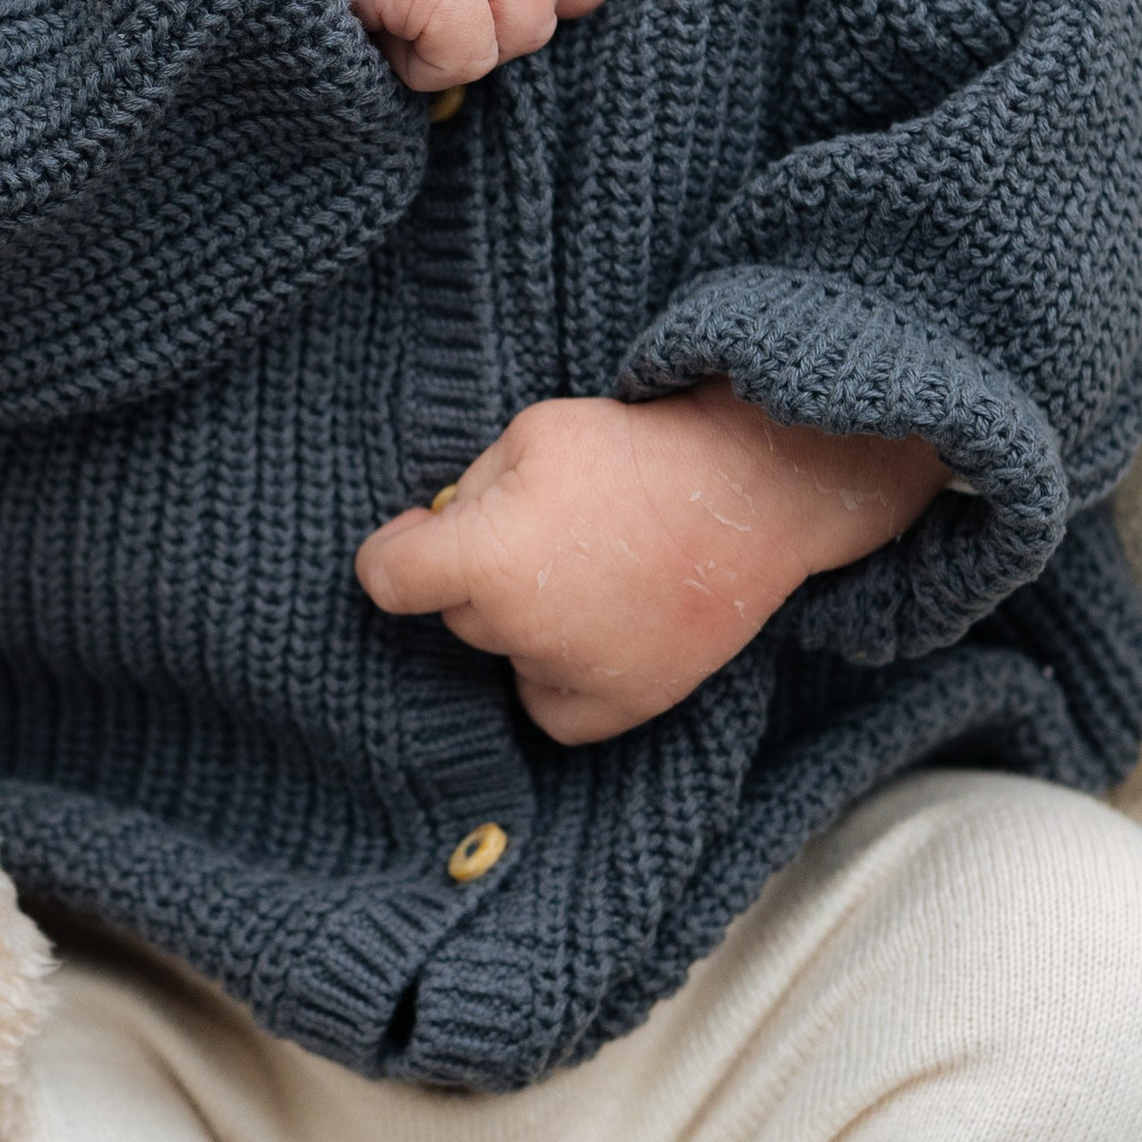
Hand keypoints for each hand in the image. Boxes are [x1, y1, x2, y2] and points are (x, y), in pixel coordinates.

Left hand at [355, 384, 947, 742]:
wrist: (754, 492)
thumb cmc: (637, 452)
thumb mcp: (531, 432)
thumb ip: (468, 490)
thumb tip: (434, 531)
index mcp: (485, 561)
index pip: (387, 579)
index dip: (394, 551)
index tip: (415, 535)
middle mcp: (521, 631)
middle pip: (455, 614)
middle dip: (476, 574)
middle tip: (545, 528)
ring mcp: (574, 675)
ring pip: (506, 653)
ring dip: (523, 621)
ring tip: (589, 568)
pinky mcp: (624, 705)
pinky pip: (550, 708)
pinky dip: (555, 677)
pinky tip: (586, 632)